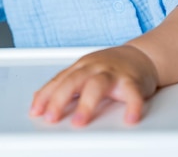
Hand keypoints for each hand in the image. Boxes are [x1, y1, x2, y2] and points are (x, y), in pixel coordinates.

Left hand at [29, 45, 157, 126]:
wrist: (141, 56)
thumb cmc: (109, 67)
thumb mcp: (84, 71)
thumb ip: (64, 84)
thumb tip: (38, 99)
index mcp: (81, 67)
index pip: (60, 80)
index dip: (46, 95)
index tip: (36, 111)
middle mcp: (95, 68)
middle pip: (74, 80)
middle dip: (60, 98)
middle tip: (51, 117)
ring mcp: (114, 73)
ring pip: (98, 85)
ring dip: (87, 103)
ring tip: (80, 122)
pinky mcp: (133, 81)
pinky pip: (133, 93)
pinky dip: (132, 106)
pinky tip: (129, 118)